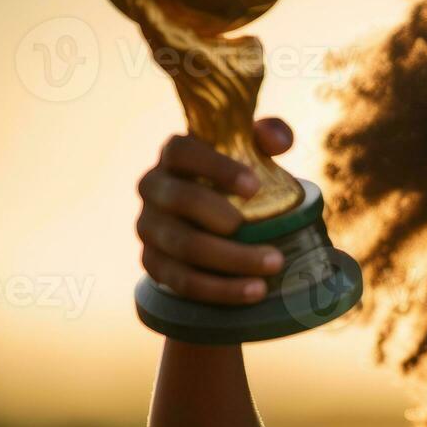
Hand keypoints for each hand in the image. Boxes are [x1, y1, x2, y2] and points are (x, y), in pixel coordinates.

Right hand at [136, 119, 293, 304]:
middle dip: (225, 220)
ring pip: (184, 246)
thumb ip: (269, 135)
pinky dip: (219, 289)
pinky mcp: (153, 263)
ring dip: (231, 260)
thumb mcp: (253, 152)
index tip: (254, 185)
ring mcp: (149, 227)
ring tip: (274, 266)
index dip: (214, 166)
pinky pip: (182, 281)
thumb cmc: (237, 179)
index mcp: (173, 155)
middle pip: (181, 201)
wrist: (215, 223)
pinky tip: (253, 291)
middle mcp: (153, 188)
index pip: (181, 152)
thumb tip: (278, 140)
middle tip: (271, 235)